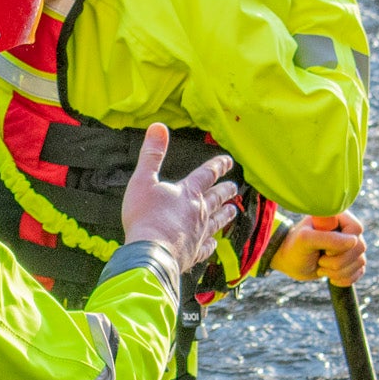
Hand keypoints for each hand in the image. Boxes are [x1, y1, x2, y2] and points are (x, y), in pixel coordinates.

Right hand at [118, 128, 238, 277]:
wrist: (151, 253)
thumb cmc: (144, 216)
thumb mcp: (143, 180)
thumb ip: (151, 154)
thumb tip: (158, 126)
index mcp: (188, 192)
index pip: (207, 174)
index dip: (217, 166)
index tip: (228, 161)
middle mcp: (199, 212)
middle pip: (216, 198)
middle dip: (225, 190)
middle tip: (235, 187)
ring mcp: (199, 233)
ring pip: (217, 222)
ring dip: (225, 215)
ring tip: (233, 211)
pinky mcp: (194, 252)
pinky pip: (207, 246)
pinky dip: (212, 243)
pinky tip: (214, 243)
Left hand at [269, 211, 365, 285]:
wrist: (289, 262)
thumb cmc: (294, 247)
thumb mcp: (305, 240)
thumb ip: (328, 238)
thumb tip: (354, 241)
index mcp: (338, 218)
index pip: (356, 229)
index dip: (341, 244)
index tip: (324, 249)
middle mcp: (347, 230)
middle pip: (360, 248)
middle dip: (338, 261)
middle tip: (320, 261)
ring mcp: (350, 246)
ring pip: (360, 262)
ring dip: (339, 271)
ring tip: (321, 267)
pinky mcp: (351, 261)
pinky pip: (359, 272)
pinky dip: (344, 279)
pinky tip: (330, 277)